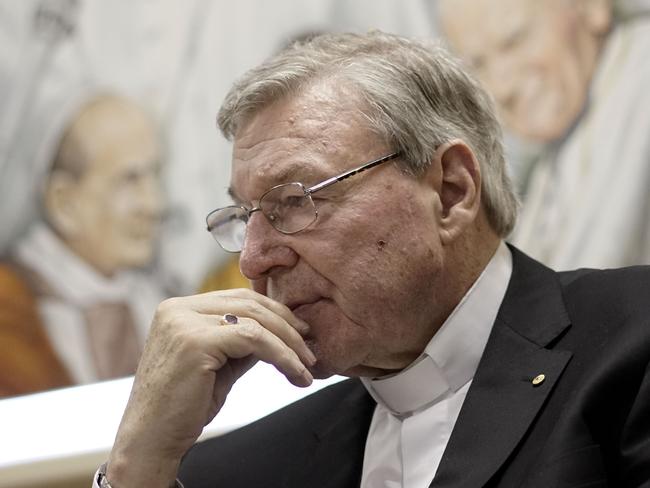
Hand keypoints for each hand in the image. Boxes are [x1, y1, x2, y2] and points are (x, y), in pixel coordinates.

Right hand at [105, 288, 315, 487]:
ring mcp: (184, 322)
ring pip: (255, 320)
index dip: (274, 313)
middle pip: (250, 304)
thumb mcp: (218, 364)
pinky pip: (253, 339)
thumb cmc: (182, 407)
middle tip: (310, 350)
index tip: (300, 333)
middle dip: (287, 326)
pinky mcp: (195, 342)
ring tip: (306, 367)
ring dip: (289, 344)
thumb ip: (241, 342)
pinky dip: (281, 355)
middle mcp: (178, 309)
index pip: (238, 297)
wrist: (151, 440)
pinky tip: (294, 372)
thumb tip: (280, 331)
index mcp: (180, 308)